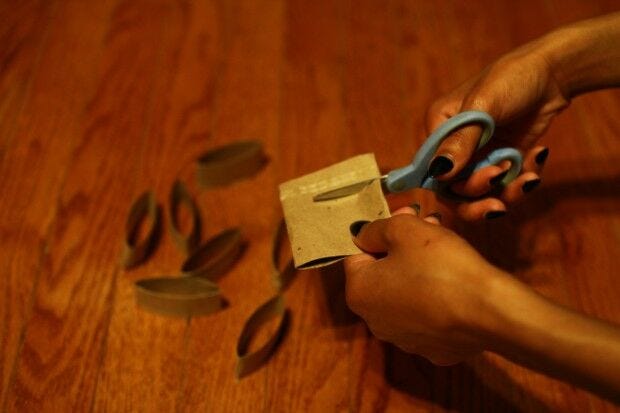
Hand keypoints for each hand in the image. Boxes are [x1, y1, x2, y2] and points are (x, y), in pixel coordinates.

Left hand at [344, 207, 508, 364]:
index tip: (407, 215)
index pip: (357, 253)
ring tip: (446, 249)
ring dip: (418, 268)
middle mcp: (374, 321)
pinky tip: (455, 284)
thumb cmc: (440, 265)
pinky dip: (436, 295)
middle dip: (402, 246)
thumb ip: (375, 229)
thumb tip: (364, 235)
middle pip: (382, 273)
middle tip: (429, 225)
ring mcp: (404, 339)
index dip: (382, 230)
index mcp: (359, 293)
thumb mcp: (404, 230)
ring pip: (404, 293)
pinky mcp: (434, 349)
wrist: (489, 312)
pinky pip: (428, 313)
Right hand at [426, 41, 567, 220]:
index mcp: (439, 129)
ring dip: (506, 193)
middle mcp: (453, 147)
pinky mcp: (501, 163)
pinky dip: (522, 181)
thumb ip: (460, 140)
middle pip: (453, 191)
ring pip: (481, 195)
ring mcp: (478, 157)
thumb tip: (438, 172)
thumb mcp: (484, 105)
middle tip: (501, 201)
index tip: (488, 179)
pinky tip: (537, 154)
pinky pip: (505, 188)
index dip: (452, 186)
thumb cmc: (511, 78)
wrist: (553, 73)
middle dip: (479, 195)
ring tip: (529, 177)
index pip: (432, 171)